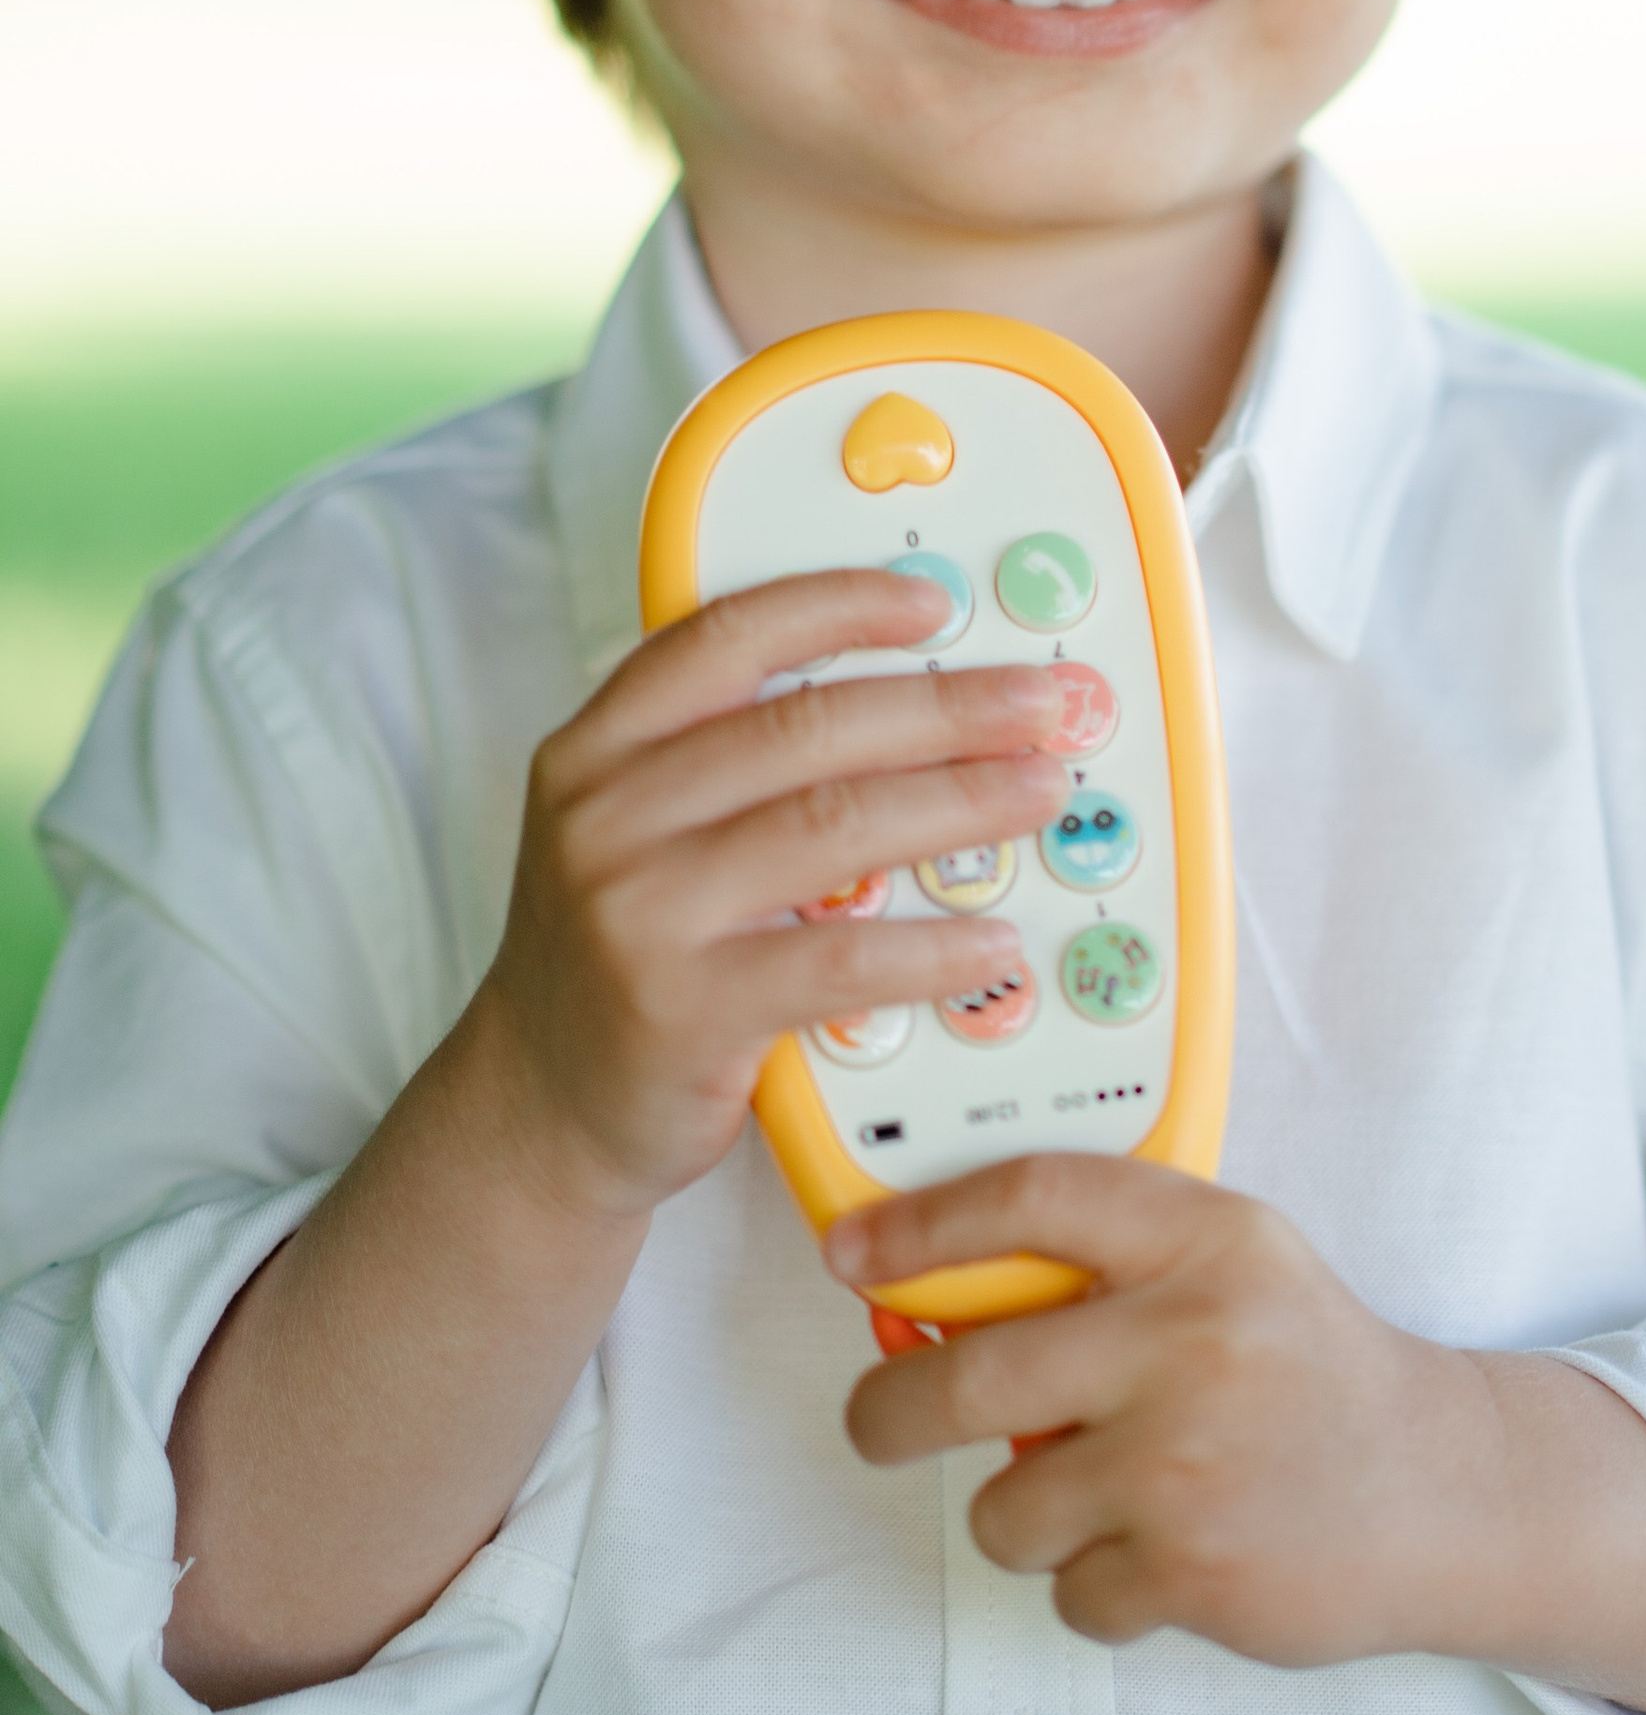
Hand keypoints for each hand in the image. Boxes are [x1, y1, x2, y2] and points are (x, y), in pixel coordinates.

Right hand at [469, 569, 1079, 1218]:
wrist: (537, 1112)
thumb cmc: (618, 959)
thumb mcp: (631, 830)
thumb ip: (724, 760)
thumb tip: (901, 701)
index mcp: (599, 748)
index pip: (728, 637)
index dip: (840, 606)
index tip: (935, 602)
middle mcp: (608, 815)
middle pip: (807, 727)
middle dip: (946, 707)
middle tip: (1039, 704)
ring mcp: (638, 912)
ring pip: (834, 827)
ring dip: (960, 804)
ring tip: (1039, 794)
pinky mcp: (683, 1009)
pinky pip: (838, 961)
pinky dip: (929, 948)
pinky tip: (990, 940)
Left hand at [834, 1155, 1485, 1667]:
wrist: (1441, 1489)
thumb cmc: (1310, 1370)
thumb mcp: (1233, 1265)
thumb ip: (1112, 1264)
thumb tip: (934, 1304)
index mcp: (1206, 1240)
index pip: (1034, 1199)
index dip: (923, 1225)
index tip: (853, 1253)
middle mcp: (1195, 1339)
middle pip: (971, 1373)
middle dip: (890, 1413)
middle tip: (878, 1423)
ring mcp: (1190, 1462)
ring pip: (1007, 1506)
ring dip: (1030, 1515)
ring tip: (1107, 1495)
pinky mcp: (1193, 1571)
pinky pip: (1070, 1592)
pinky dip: (1098, 1586)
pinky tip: (1167, 1550)